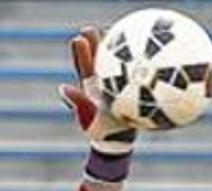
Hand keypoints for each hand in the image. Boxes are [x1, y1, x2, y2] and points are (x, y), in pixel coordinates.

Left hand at [58, 26, 135, 155]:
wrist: (117, 140)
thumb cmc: (102, 131)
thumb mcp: (89, 120)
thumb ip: (79, 104)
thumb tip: (63, 88)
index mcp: (89, 87)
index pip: (83, 67)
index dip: (80, 53)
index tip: (79, 39)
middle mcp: (101, 81)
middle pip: (97, 58)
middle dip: (93, 43)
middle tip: (90, 29)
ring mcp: (115, 83)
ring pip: (115, 63)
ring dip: (116, 48)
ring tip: (120, 32)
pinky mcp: (129, 87)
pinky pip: (133, 73)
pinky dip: (137, 62)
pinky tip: (148, 53)